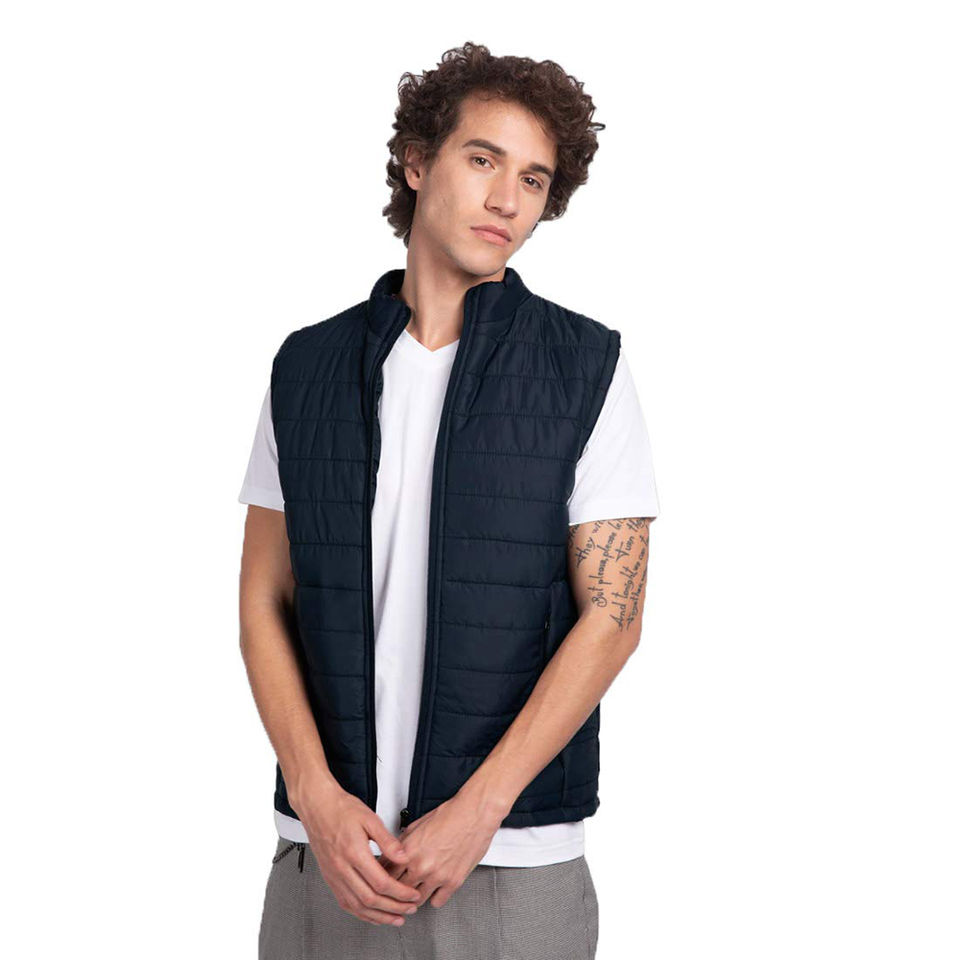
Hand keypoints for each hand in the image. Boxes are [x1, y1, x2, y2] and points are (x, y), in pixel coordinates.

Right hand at [289, 777, 423, 925]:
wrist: (318, 807)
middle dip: (394, 908)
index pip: (381, 883)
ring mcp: (334, 876)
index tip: (412, 895)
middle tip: (409, 909)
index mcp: (354, 853)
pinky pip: (346, 903)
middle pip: (370, 900)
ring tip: (395, 918)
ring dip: (379, 916)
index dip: (400, 893)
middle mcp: (342, 868)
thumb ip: (388, 841)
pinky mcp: (330, 878)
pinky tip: (372, 915)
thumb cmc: (341, 810)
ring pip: (357, 906)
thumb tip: (403, 857)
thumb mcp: (370, 819)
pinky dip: (361, 913)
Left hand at [378, 789, 508, 908]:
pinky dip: (434, 897)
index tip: (382, 878)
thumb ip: (404, 842)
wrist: (475, 813)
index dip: (382, 876)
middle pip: (398, 890)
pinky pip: (437, 902)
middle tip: (397, 888)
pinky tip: (434, 889)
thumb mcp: (418, 824)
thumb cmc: (450, 814)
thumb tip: (394, 852)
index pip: (385, 873)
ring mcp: (437, 876)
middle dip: (395, 890)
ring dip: (413, 896)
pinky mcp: (453, 882)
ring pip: (415, 900)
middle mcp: (421, 866)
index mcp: (409, 850)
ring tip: (414, 890)